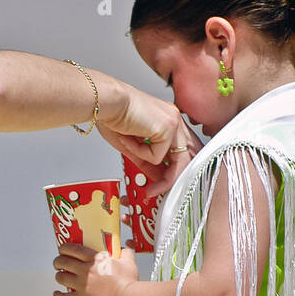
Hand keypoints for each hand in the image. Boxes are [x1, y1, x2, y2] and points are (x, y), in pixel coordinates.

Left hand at [53, 242, 138, 295]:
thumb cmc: (129, 281)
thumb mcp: (129, 262)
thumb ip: (125, 253)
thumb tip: (124, 250)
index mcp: (95, 258)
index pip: (72, 249)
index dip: (64, 248)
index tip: (62, 249)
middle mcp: (85, 270)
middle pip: (62, 262)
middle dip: (58, 261)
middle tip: (58, 262)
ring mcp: (82, 285)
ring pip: (60, 278)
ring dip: (58, 276)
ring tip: (60, 275)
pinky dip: (58, 295)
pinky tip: (56, 293)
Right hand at [96, 84, 202, 198]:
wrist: (106, 103)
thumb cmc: (113, 118)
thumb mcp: (133, 146)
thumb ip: (148, 162)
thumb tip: (158, 178)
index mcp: (169, 120)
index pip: (184, 149)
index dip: (178, 169)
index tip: (165, 183)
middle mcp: (175, 120)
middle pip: (188, 156)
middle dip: (175, 179)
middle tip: (159, 192)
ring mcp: (174, 122)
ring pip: (179, 161)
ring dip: (164, 178)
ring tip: (150, 188)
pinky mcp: (167, 127)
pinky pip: (157, 156)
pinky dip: (140, 154)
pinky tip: (129, 141)